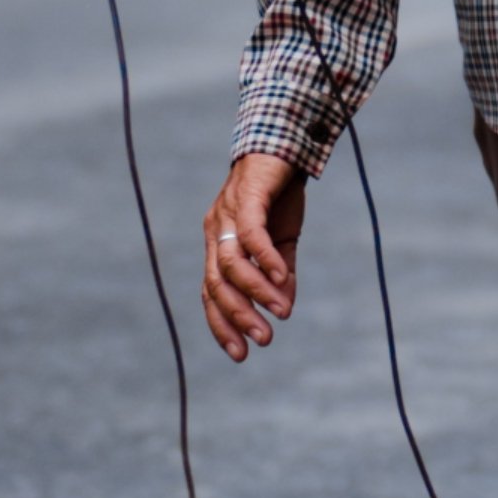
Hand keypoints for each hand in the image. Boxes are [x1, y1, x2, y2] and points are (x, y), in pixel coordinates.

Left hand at [201, 154, 308, 358]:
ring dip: (254, 292)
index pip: (211, 293)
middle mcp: (215, 232)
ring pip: (231, 264)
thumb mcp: (283, 240)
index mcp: (218, 244)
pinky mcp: (247, 197)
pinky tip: (281, 278)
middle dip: (237, 316)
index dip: (221, 325)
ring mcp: (228, 214)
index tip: (239, 355)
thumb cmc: (280, 193)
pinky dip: (265, 259)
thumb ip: (281, 273)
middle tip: (262, 341)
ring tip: (279, 312)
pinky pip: (250, 234)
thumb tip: (283, 307)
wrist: (287, 143)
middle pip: (216, 284)